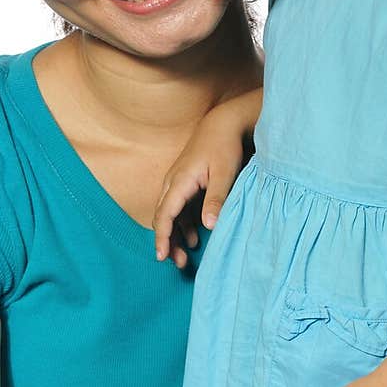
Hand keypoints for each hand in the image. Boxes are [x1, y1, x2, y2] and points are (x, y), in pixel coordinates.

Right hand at [153, 89, 260, 266]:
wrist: (223, 123)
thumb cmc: (224, 146)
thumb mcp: (225, 173)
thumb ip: (216, 198)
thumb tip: (209, 225)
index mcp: (180, 181)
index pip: (165, 214)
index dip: (162, 237)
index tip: (162, 256)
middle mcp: (173, 182)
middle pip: (162, 217)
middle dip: (166, 241)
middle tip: (178, 263)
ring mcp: (177, 182)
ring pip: (168, 214)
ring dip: (174, 235)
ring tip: (184, 257)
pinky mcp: (184, 182)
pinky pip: (177, 208)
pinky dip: (182, 225)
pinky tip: (193, 238)